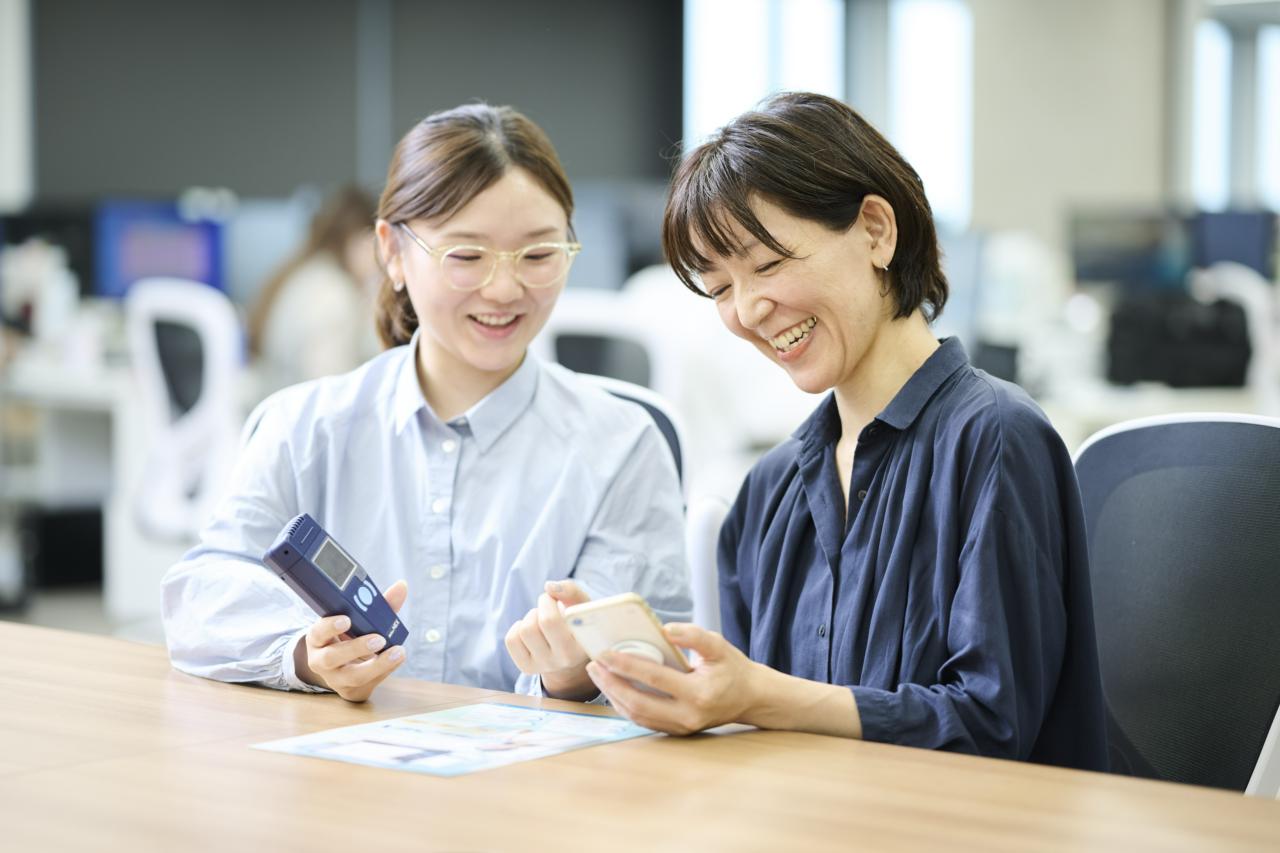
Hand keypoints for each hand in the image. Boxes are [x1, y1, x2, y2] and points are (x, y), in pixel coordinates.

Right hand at [296, 579, 407, 701]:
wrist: (341, 666)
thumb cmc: (351, 636)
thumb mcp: (357, 620)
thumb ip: (379, 604)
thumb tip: (402, 586)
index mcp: (318, 638)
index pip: (318, 632)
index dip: (330, 626)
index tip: (346, 619)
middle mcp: (321, 660)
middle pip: (332, 657)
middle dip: (356, 648)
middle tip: (379, 639)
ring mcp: (334, 679)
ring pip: (352, 677)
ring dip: (377, 665)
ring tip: (397, 652)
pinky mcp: (350, 691)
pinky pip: (368, 684)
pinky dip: (385, 671)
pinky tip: (397, 659)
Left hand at [504, 580, 595, 700]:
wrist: (571, 650)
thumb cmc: (577, 621)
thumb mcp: (582, 604)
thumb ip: (571, 590)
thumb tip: (548, 587)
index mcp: (582, 644)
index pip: (556, 620)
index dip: (550, 603)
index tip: (558, 601)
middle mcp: (565, 659)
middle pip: (541, 623)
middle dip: (543, 604)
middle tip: (550, 604)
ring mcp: (545, 665)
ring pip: (525, 630)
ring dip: (532, 616)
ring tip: (542, 619)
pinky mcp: (527, 667)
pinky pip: (511, 640)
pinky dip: (518, 627)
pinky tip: (531, 629)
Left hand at [585, 622, 756, 734]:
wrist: (750, 698)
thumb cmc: (733, 669)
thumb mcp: (718, 645)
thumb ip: (693, 636)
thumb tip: (665, 629)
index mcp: (699, 693)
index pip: (655, 678)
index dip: (627, 665)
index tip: (605, 653)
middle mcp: (688, 715)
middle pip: (638, 702)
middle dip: (611, 683)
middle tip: (594, 665)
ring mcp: (681, 727)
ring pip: (637, 715)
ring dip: (614, 695)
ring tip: (599, 674)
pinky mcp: (676, 731)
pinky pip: (643, 720)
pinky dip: (625, 705)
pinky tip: (614, 689)